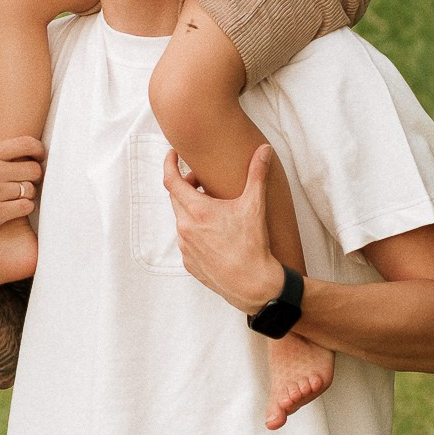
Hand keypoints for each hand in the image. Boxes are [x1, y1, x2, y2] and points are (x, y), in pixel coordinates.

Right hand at [0, 133, 44, 254]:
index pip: (26, 143)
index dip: (38, 150)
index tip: (39, 156)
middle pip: (33, 169)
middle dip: (33, 175)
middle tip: (27, 180)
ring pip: (30, 190)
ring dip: (28, 193)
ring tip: (18, 195)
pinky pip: (25, 207)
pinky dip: (24, 208)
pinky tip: (15, 208)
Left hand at [163, 144, 285, 313]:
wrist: (252, 284)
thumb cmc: (252, 245)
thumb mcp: (255, 206)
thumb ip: (257, 174)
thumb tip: (264, 150)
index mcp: (196, 211)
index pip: (171, 181)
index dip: (169, 164)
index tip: (172, 154)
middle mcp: (185, 228)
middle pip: (176, 198)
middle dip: (187, 185)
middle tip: (203, 180)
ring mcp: (185, 247)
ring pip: (182, 219)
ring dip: (192, 209)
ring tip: (213, 208)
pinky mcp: (189, 263)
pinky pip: (187, 240)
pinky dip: (195, 230)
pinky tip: (214, 232)